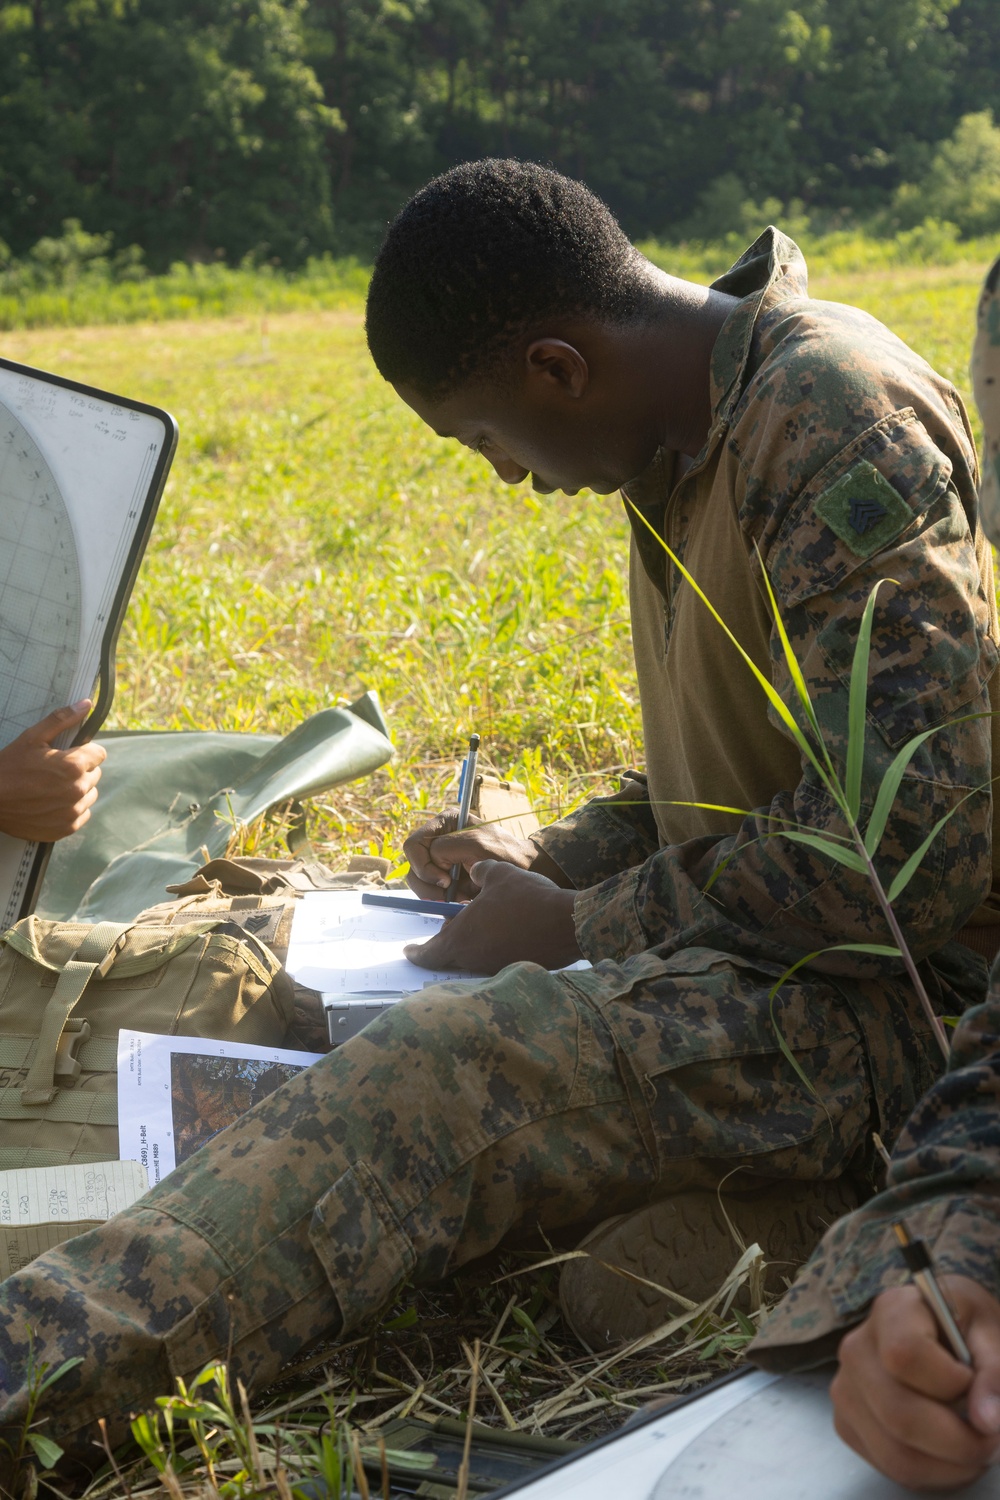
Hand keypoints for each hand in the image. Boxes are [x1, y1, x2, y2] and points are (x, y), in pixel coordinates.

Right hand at [0, 702, 106, 841]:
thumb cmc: (8, 768)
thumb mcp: (32, 738)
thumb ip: (61, 720)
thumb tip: (86, 704)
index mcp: (73, 766)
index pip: (99, 754)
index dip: (84, 751)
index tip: (68, 754)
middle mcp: (78, 790)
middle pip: (95, 774)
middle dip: (80, 770)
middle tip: (54, 770)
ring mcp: (73, 811)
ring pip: (89, 794)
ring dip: (77, 789)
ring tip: (52, 787)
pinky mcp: (66, 828)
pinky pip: (82, 814)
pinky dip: (71, 808)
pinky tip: (52, 802)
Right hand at [403, 808, 569, 898]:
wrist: (524, 872)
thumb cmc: (505, 854)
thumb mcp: (477, 844)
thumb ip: (447, 847)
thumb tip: (432, 862)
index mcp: (444, 824)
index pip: (414, 845)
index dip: (423, 865)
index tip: (446, 879)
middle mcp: (438, 841)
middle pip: (413, 867)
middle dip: (429, 886)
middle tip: (450, 896)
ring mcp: (440, 862)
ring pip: (419, 884)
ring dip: (436, 896)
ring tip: (461, 898)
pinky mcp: (445, 881)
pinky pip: (431, 895)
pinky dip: (444, 901)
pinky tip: (463, 900)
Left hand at [404, 860, 581, 973]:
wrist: (567, 923)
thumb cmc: (528, 897)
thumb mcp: (498, 873)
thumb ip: (480, 872)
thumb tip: (476, 873)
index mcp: (462, 937)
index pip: (429, 953)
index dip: (416, 952)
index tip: (408, 951)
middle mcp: (475, 958)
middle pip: (450, 957)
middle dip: (445, 945)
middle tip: (448, 930)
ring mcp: (496, 967)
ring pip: (474, 958)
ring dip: (472, 945)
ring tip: (483, 924)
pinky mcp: (516, 968)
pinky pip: (496, 960)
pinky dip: (494, 949)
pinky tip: (507, 932)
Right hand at [831, 1276, 999, 1488]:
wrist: (938, 1336)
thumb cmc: (964, 1329)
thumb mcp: (990, 1332)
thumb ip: (994, 1370)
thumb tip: (986, 1420)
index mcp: (891, 1311)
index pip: (904, 1355)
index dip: (950, 1383)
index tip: (974, 1384)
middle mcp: (857, 1349)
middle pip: (899, 1415)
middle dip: (959, 1442)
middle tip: (991, 1439)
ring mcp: (846, 1388)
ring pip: (896, 1454)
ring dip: (949, 1465)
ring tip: (973, 1445)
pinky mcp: (846, 1422)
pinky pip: (889, 1466)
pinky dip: (931, 1472)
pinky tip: (946, 1449)